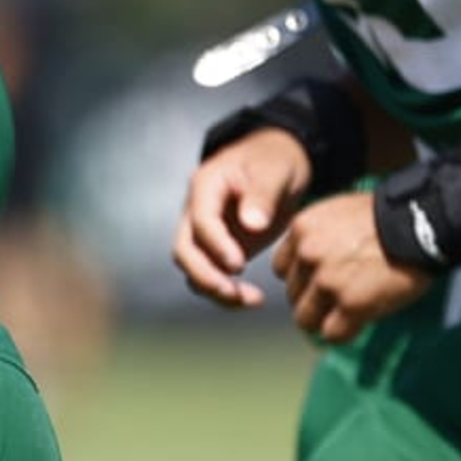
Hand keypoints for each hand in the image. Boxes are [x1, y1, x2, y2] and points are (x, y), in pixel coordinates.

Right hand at [172, 128, 311, 310]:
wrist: (276, 161)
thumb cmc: (274, 160)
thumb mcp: (275, 170)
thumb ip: (262, 194)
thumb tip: (251, 224)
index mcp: (205, 187)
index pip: (200, 221)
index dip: (216, 245)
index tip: (239, 265)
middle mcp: (196, 212)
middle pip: (184, 250)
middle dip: (205, 275)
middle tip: (234, 292)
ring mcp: (205, 233)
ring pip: (194, 267)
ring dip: (215, 288)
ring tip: (251, 300)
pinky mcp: (218, 248)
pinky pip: (212, 274)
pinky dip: (227, 291)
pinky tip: (252, 299)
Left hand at [268, 192, 432, 343]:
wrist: (422, 223)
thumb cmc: (387, 219)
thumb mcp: (338, 215)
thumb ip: (317, 238)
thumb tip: (308, 267)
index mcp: (301, 230)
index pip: (282, 268)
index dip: (302, 278)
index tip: (320, 280)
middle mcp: (308, 255)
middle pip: (292, 294)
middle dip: (311, 301)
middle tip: (336, 302)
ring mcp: (328, 280)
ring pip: (306, 319)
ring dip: (323, 321)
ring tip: (344, 317)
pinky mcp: (352, 304)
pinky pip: (332, 334)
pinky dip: (343, 334)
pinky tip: (357, 325)